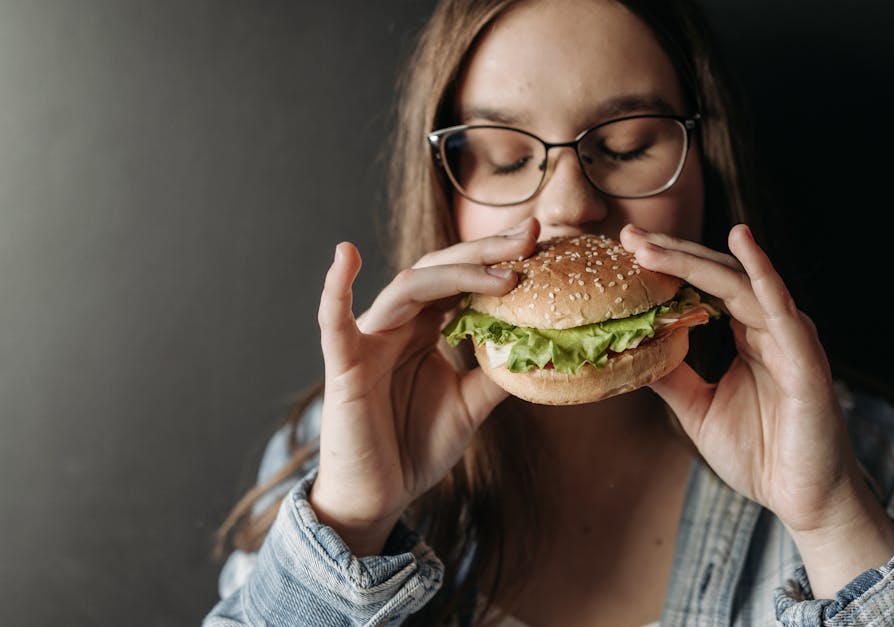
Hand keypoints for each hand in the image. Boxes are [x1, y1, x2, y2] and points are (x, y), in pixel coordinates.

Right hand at [309, 217, 537, 555]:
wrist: (378, 496)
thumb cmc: (415, 446)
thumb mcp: (471, 404)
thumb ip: (498, 372)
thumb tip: (544, 347)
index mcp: (424, 328)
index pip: (462, 279)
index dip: (499, 258)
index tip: (541, 242)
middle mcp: (397, 324)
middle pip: (441, 270)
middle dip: (486, 250)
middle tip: (531, 233)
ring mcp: (369, 340)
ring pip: (409, 287)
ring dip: (456, 273)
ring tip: (503, 270)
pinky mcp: (345, 365)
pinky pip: (334, 322)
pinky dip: (336, 288)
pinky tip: (347, 255)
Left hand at [620, 223, 893, 597]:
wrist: (803, 499)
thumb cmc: (761, 455)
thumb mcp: (699, 409)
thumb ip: (672, 376)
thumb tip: (632, 349)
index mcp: (749, 334)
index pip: (705, 286)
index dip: (668, 266)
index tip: (626, 249)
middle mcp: (770, 327)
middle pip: (718, 274)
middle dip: (672, 253)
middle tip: (629, 235)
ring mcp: (789, 337)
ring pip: (740, 282)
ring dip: (695, 260)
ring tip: (654, 245)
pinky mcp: (805, 356)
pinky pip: (781, 307)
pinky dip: (762, 272)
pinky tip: (742, 242)